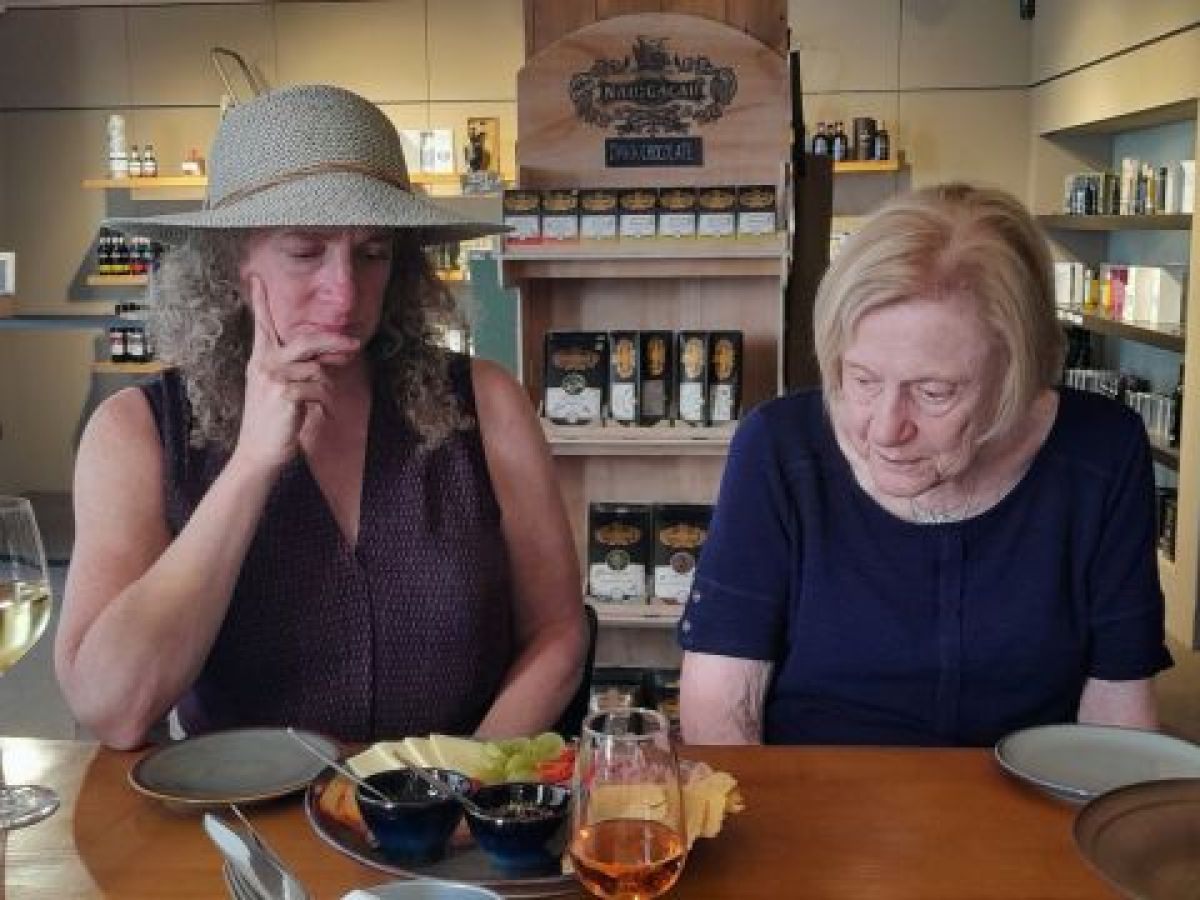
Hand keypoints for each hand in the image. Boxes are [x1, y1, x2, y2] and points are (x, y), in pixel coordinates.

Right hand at [233, 276, 358, 470]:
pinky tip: (313, 408)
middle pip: (304, 340)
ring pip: (315, 365)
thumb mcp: (277, 389)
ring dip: (327, 380)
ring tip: (320, 394)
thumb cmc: (272, 422)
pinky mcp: (285, 392)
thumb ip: (293, 369)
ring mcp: (273, 377)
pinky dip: (322, 396)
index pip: (261, 326)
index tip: (257, 278)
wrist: (258, 451)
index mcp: (259, 360)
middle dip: (332, 340)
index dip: (261, 302)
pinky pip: (316, 385)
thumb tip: (321, 357)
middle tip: (354, 344)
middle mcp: (263, 364)